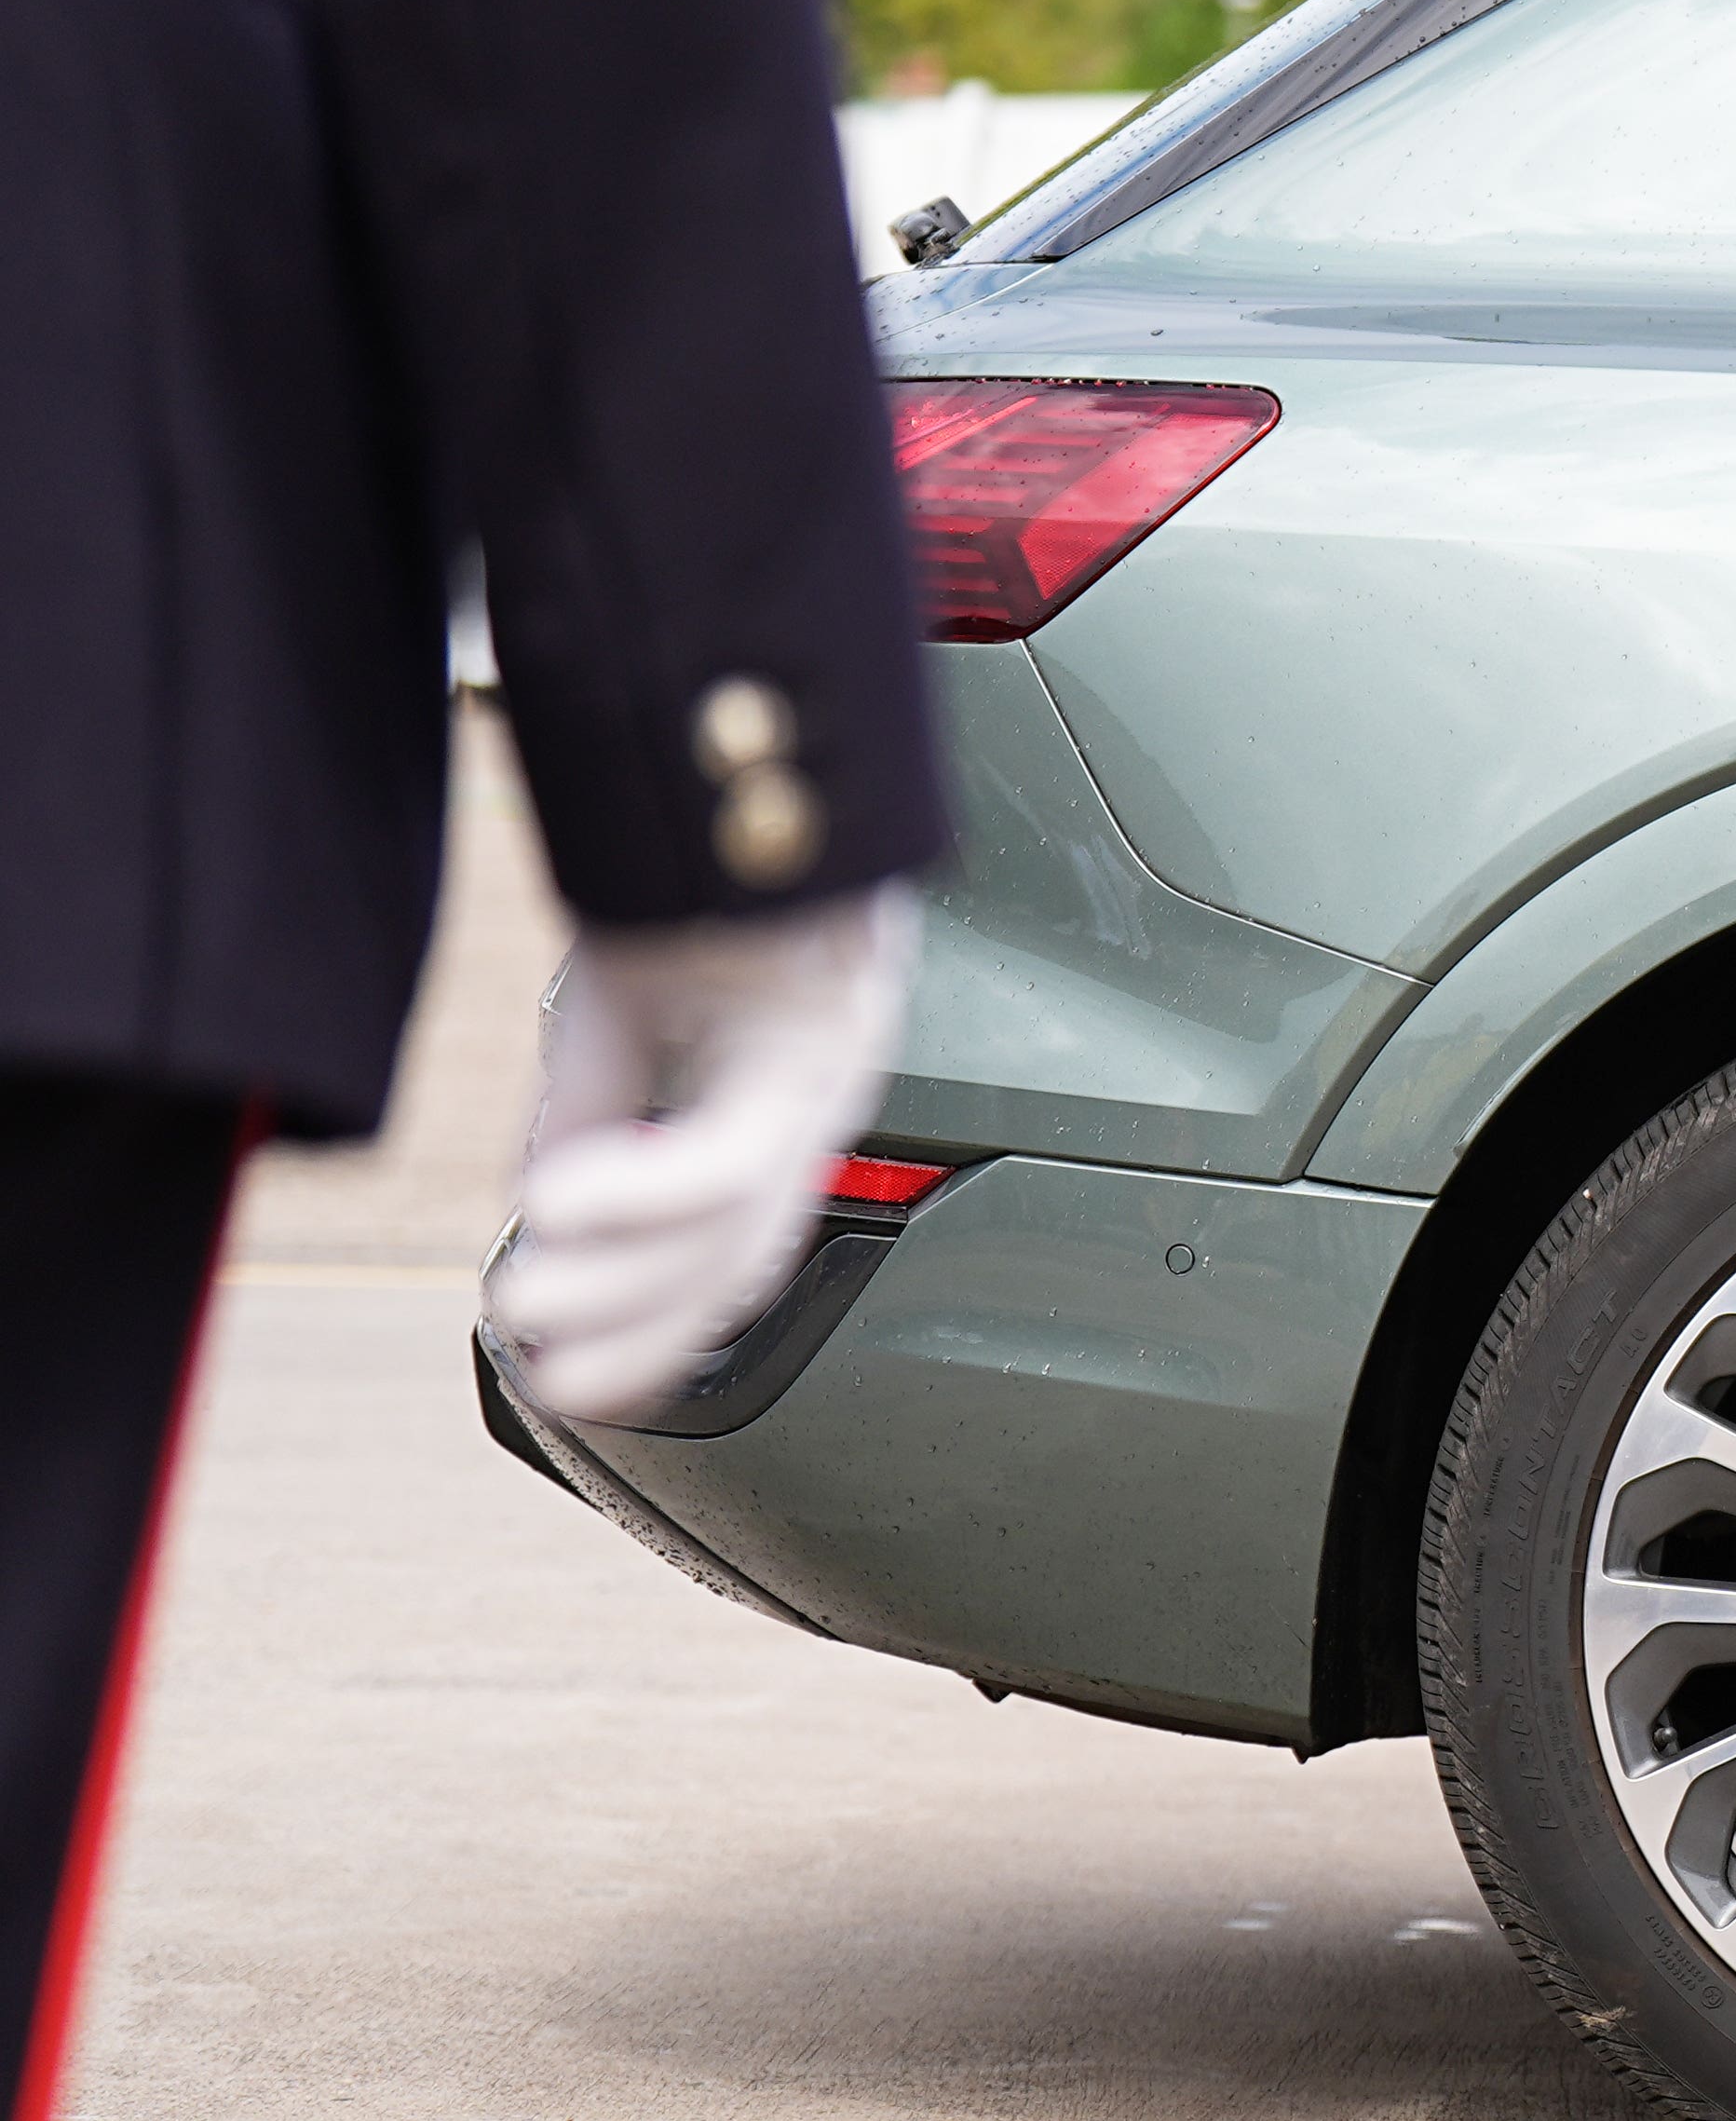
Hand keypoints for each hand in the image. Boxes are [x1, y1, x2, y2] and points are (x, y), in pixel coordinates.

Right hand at [487, 882, 918, 1422]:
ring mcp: (828, 1055)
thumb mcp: (629, 1005)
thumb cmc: (696, 859)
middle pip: (746, 1251)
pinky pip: (731, 1142)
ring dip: (623, 1274)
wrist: (749, 736)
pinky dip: (644, 1190)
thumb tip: (543, 1213)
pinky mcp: (812, 1017)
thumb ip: (599, 1109)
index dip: (667, 1330)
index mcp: (791, 1092)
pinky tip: (552, 1206)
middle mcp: (826, 1086)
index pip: (744, 1249)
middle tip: (536, 1361)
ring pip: (737, 1214)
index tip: (584, 1384)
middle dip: (639, 1326)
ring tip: (523, 1298)